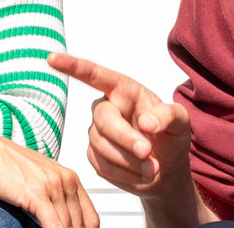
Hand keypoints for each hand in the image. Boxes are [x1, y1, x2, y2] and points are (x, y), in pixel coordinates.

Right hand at [0, 127, 99, 227]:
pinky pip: (53, 224)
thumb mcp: (40, 178)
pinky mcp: (36, 194)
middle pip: (80, 225)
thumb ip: (55, 197)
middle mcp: (65, 180)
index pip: (91, 218)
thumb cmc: (6, 165)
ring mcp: (52, 186)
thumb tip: (62, 222)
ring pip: (68, 226)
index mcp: (69, 177)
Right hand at [49, 53, 191, 202]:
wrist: (167, 172)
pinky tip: (140, 173)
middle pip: (103, 119)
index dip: (73, 66)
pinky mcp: (95, 156)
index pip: (95, 75)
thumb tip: (147, 122)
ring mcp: (97, 132)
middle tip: (148, 153)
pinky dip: (125, 174)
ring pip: (102, 146)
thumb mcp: (181, 123)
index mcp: (123, 91)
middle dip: (125, 139)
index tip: (52, 59)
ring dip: (130, 161)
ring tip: (153, 168)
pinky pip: (103, 166)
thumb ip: (169, 115)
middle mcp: (106, 108)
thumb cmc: (171, 139)